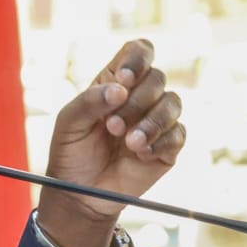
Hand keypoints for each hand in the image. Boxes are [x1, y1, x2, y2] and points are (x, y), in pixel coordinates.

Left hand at [37, 39, 184, 246]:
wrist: (79, 194)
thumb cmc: (71, 152)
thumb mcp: (68, 123)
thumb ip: (90, 100)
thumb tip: (121, 88)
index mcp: (115, 82)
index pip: (139, 52)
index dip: (137, 60)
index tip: (124, 80)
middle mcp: (140, 97)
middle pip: (157, 78)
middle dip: (136, 102)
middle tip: (112, 126)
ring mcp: (156, 120)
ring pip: (173, 103)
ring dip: (151, 122)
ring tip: (129, 143)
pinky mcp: (168, 146)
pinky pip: (178, 134)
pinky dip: (160, 142)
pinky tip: (141, 155)